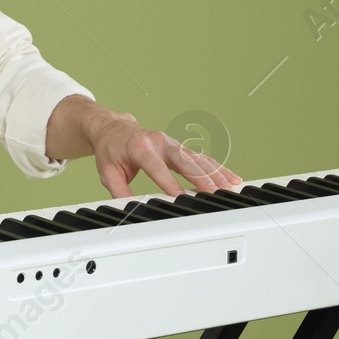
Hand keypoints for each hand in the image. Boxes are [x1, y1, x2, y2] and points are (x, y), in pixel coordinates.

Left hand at [83, 110, 243, 199]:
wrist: (113, 128)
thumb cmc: (111, 150)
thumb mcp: (107, 173)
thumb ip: (119, 192)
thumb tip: (131, 209)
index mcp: (139, 147)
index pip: (157, 168)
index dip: (169, 182)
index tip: (181, 197)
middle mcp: (159, 142)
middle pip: (184, 161)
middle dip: (202, 177)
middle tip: (216, 192)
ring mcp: (171, 143)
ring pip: (198, 158)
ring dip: (216, 173)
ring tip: (231, 186)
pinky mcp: (179, 147)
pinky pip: (201, 157)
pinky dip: (218, 168)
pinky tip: (232, 176)